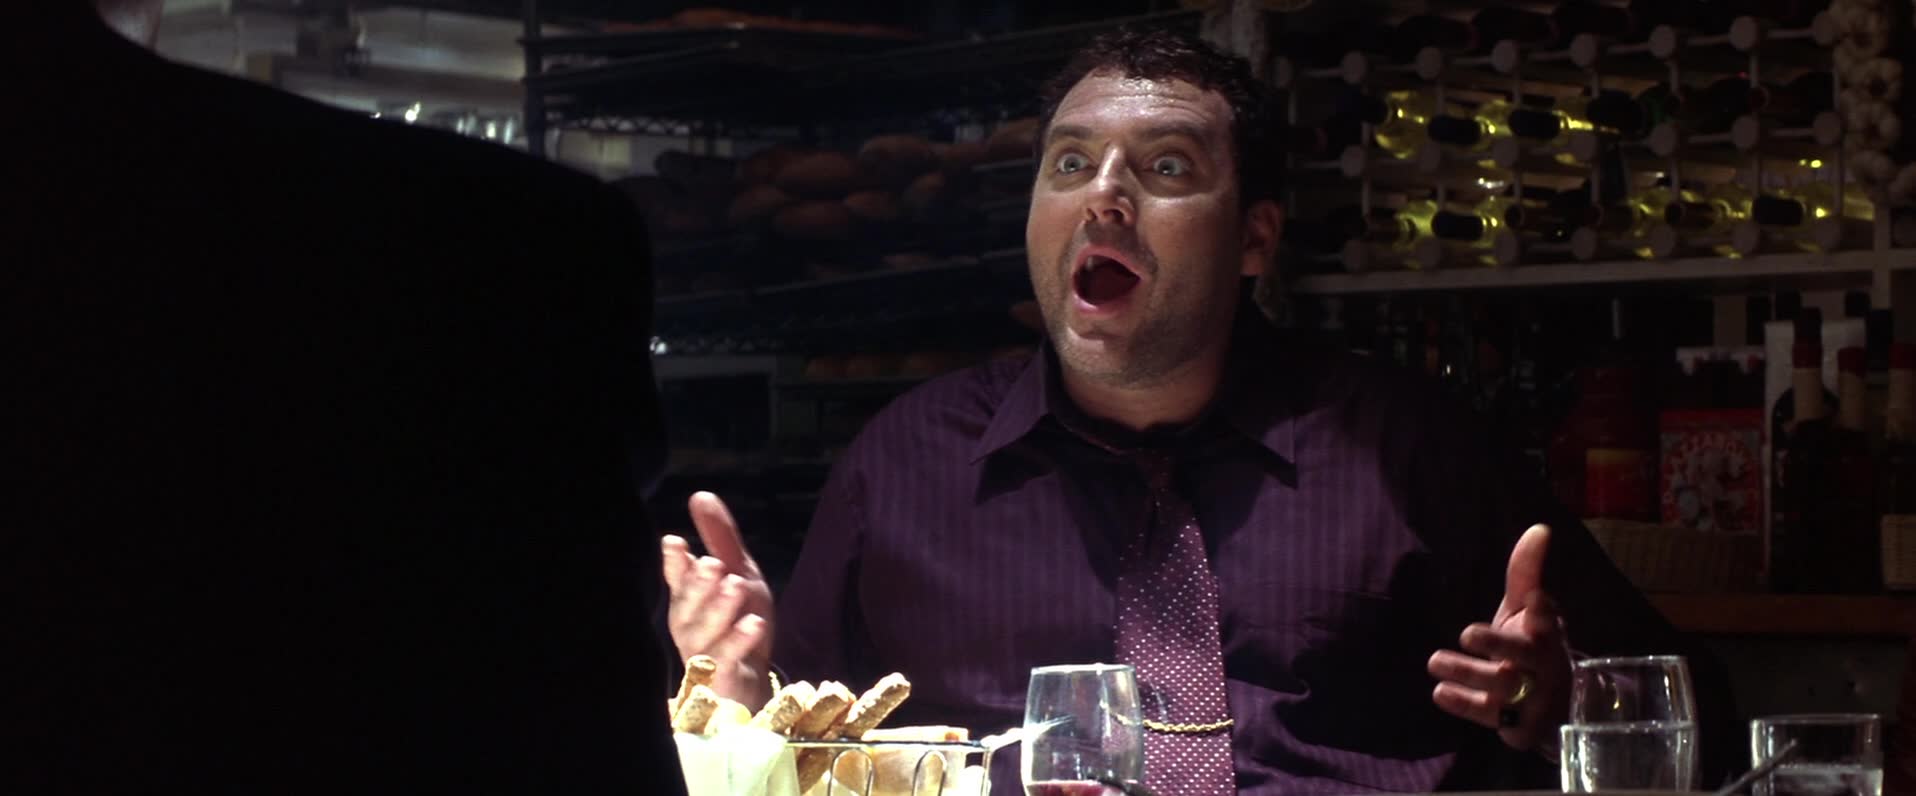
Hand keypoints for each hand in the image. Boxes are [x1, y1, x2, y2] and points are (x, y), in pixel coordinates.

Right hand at [662, 491, 775, 705]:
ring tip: (736, 585)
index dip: (675, 563)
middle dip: (699, 584)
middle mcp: (688, 625)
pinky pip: (726, 658)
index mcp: (689, 598)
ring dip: (719, 609)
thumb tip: (700, 495)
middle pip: (687, 606)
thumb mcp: (738, 572)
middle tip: (713, 564)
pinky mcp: (721, 676)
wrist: (753, 678)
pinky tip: (752, 622)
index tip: (675, 543)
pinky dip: (738, 640)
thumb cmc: (738, 623)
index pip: (677, 578)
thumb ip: (720, 538)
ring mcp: (703, 652)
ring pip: (704, 632)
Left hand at [1427, 524, 1571, 751]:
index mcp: (1547, 635)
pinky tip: (1441, 692)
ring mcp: (1534, 700)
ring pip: (1502, 688)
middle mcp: (1545, 668)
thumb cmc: (1532, 645)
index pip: (1549, 623)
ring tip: (1435, 661)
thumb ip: (1526, 572)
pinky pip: (1491, 717)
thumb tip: (1539, 528)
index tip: (1535, 598)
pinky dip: (1465, 705)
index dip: (1544, 612)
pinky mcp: (1519, 726)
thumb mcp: (1528, 609)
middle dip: (1498, 645)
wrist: (1553, 704)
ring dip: (1468, 673)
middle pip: (1524, 658)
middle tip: (1467, 633)